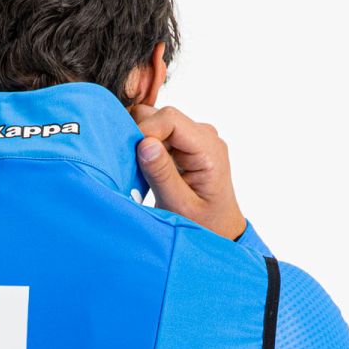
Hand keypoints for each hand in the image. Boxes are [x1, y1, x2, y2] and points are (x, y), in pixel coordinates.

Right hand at [131, 105, 246, 240]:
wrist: (220, 231)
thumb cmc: (204, 224)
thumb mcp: (180, 206)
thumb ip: (162, 175)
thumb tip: (144, 144)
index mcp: (209, 149)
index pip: (170, 119)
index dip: (144, 131)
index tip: (128, 156)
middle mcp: (204, 136)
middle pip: (161, 116)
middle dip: (139, 136)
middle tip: (128, 165)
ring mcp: (194, 138)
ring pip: (155, 123)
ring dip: (140, 143)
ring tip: (136, 171)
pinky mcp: (183, 145)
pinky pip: (158, 135)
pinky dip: (144, 149)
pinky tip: (142, 170)